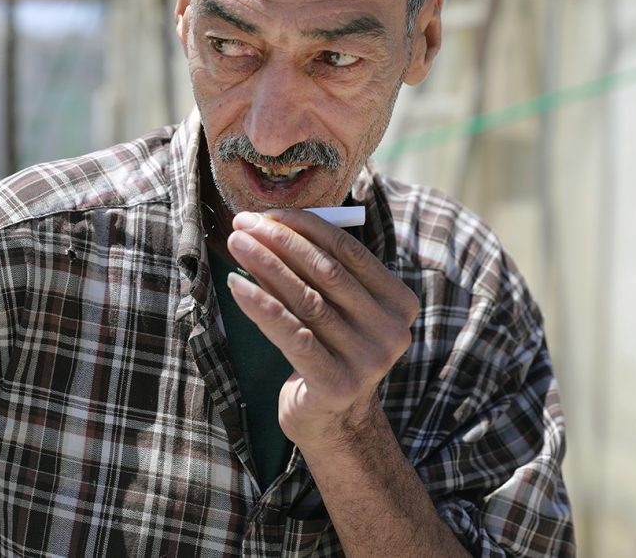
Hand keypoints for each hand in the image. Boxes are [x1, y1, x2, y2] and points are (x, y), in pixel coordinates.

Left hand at [225, 209, 418, 448]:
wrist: (334, 422)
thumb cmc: (329, 351)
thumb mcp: (337, 310)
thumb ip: (320, 273)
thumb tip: (272, 226)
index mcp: (399, 303)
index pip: (349, 252)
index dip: (307, 227)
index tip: (268, 214)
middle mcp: (391, 330)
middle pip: (327, 273)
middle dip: (281, 242)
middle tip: (244, 223)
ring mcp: (368, 360)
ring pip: (307, 300)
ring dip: (266, 265)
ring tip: (236, 244)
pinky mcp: (336, 383)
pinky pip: (291, 334)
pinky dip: (261, 306)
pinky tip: (236, 286)